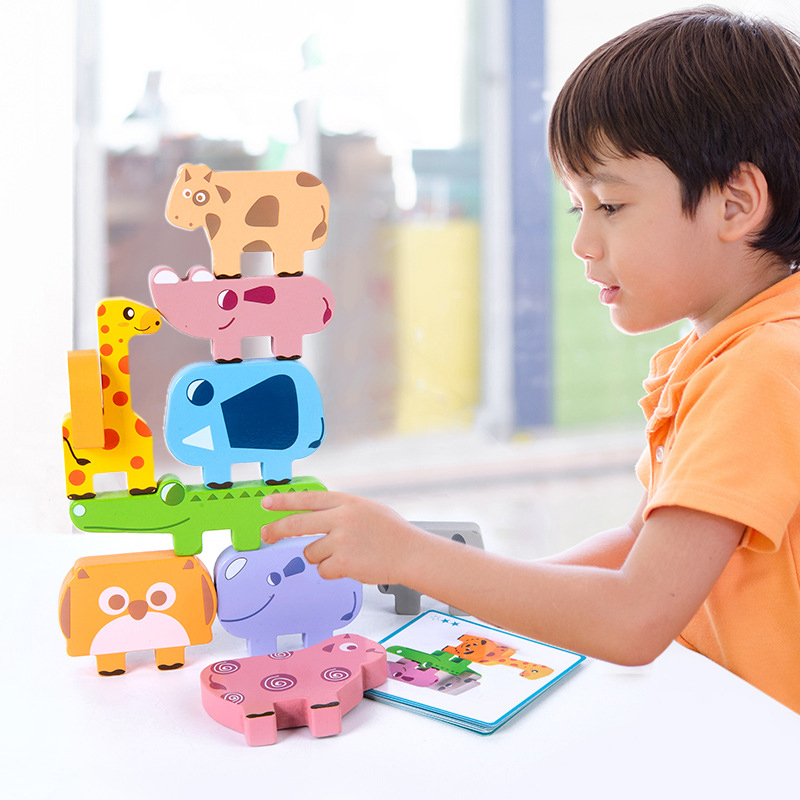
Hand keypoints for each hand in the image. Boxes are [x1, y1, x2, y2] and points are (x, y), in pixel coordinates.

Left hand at [261, 491, 426, 584]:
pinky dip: (333, 571)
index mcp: (347, 502)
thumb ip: (341, 511)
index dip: (284, 501)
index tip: (266, 503)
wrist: (411, 553)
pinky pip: (323, 570)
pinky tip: (352, 566)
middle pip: (297, 524)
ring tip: (348, 555)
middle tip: (266, 534)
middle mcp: (342, 518)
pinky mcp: (343, 562)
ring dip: (322, 557)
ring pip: (311, 552)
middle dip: (276, 530)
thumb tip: (313, 517)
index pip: (308, 499)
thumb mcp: (367, 510)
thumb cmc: (392, 533)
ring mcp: (341, 540)